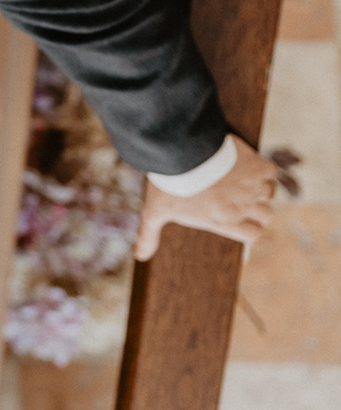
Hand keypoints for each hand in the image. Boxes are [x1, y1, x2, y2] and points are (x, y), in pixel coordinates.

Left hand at [134, 136, 277, 259]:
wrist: (177, 152)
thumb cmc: (167, 184)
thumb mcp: (154, 211)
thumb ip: (149, 235)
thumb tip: (140, 256)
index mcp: (224, 222)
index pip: (253, 234)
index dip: (249, 225)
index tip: (241, 215)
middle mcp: (242, 208)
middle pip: (265, 214)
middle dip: (256, 207)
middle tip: (240, 195)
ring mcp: (251, 187)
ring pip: (269, 192)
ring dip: (258, 186)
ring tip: (240, 178)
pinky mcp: (256, 167)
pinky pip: (270, 171)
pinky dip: (262, 168)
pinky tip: (247, 163)